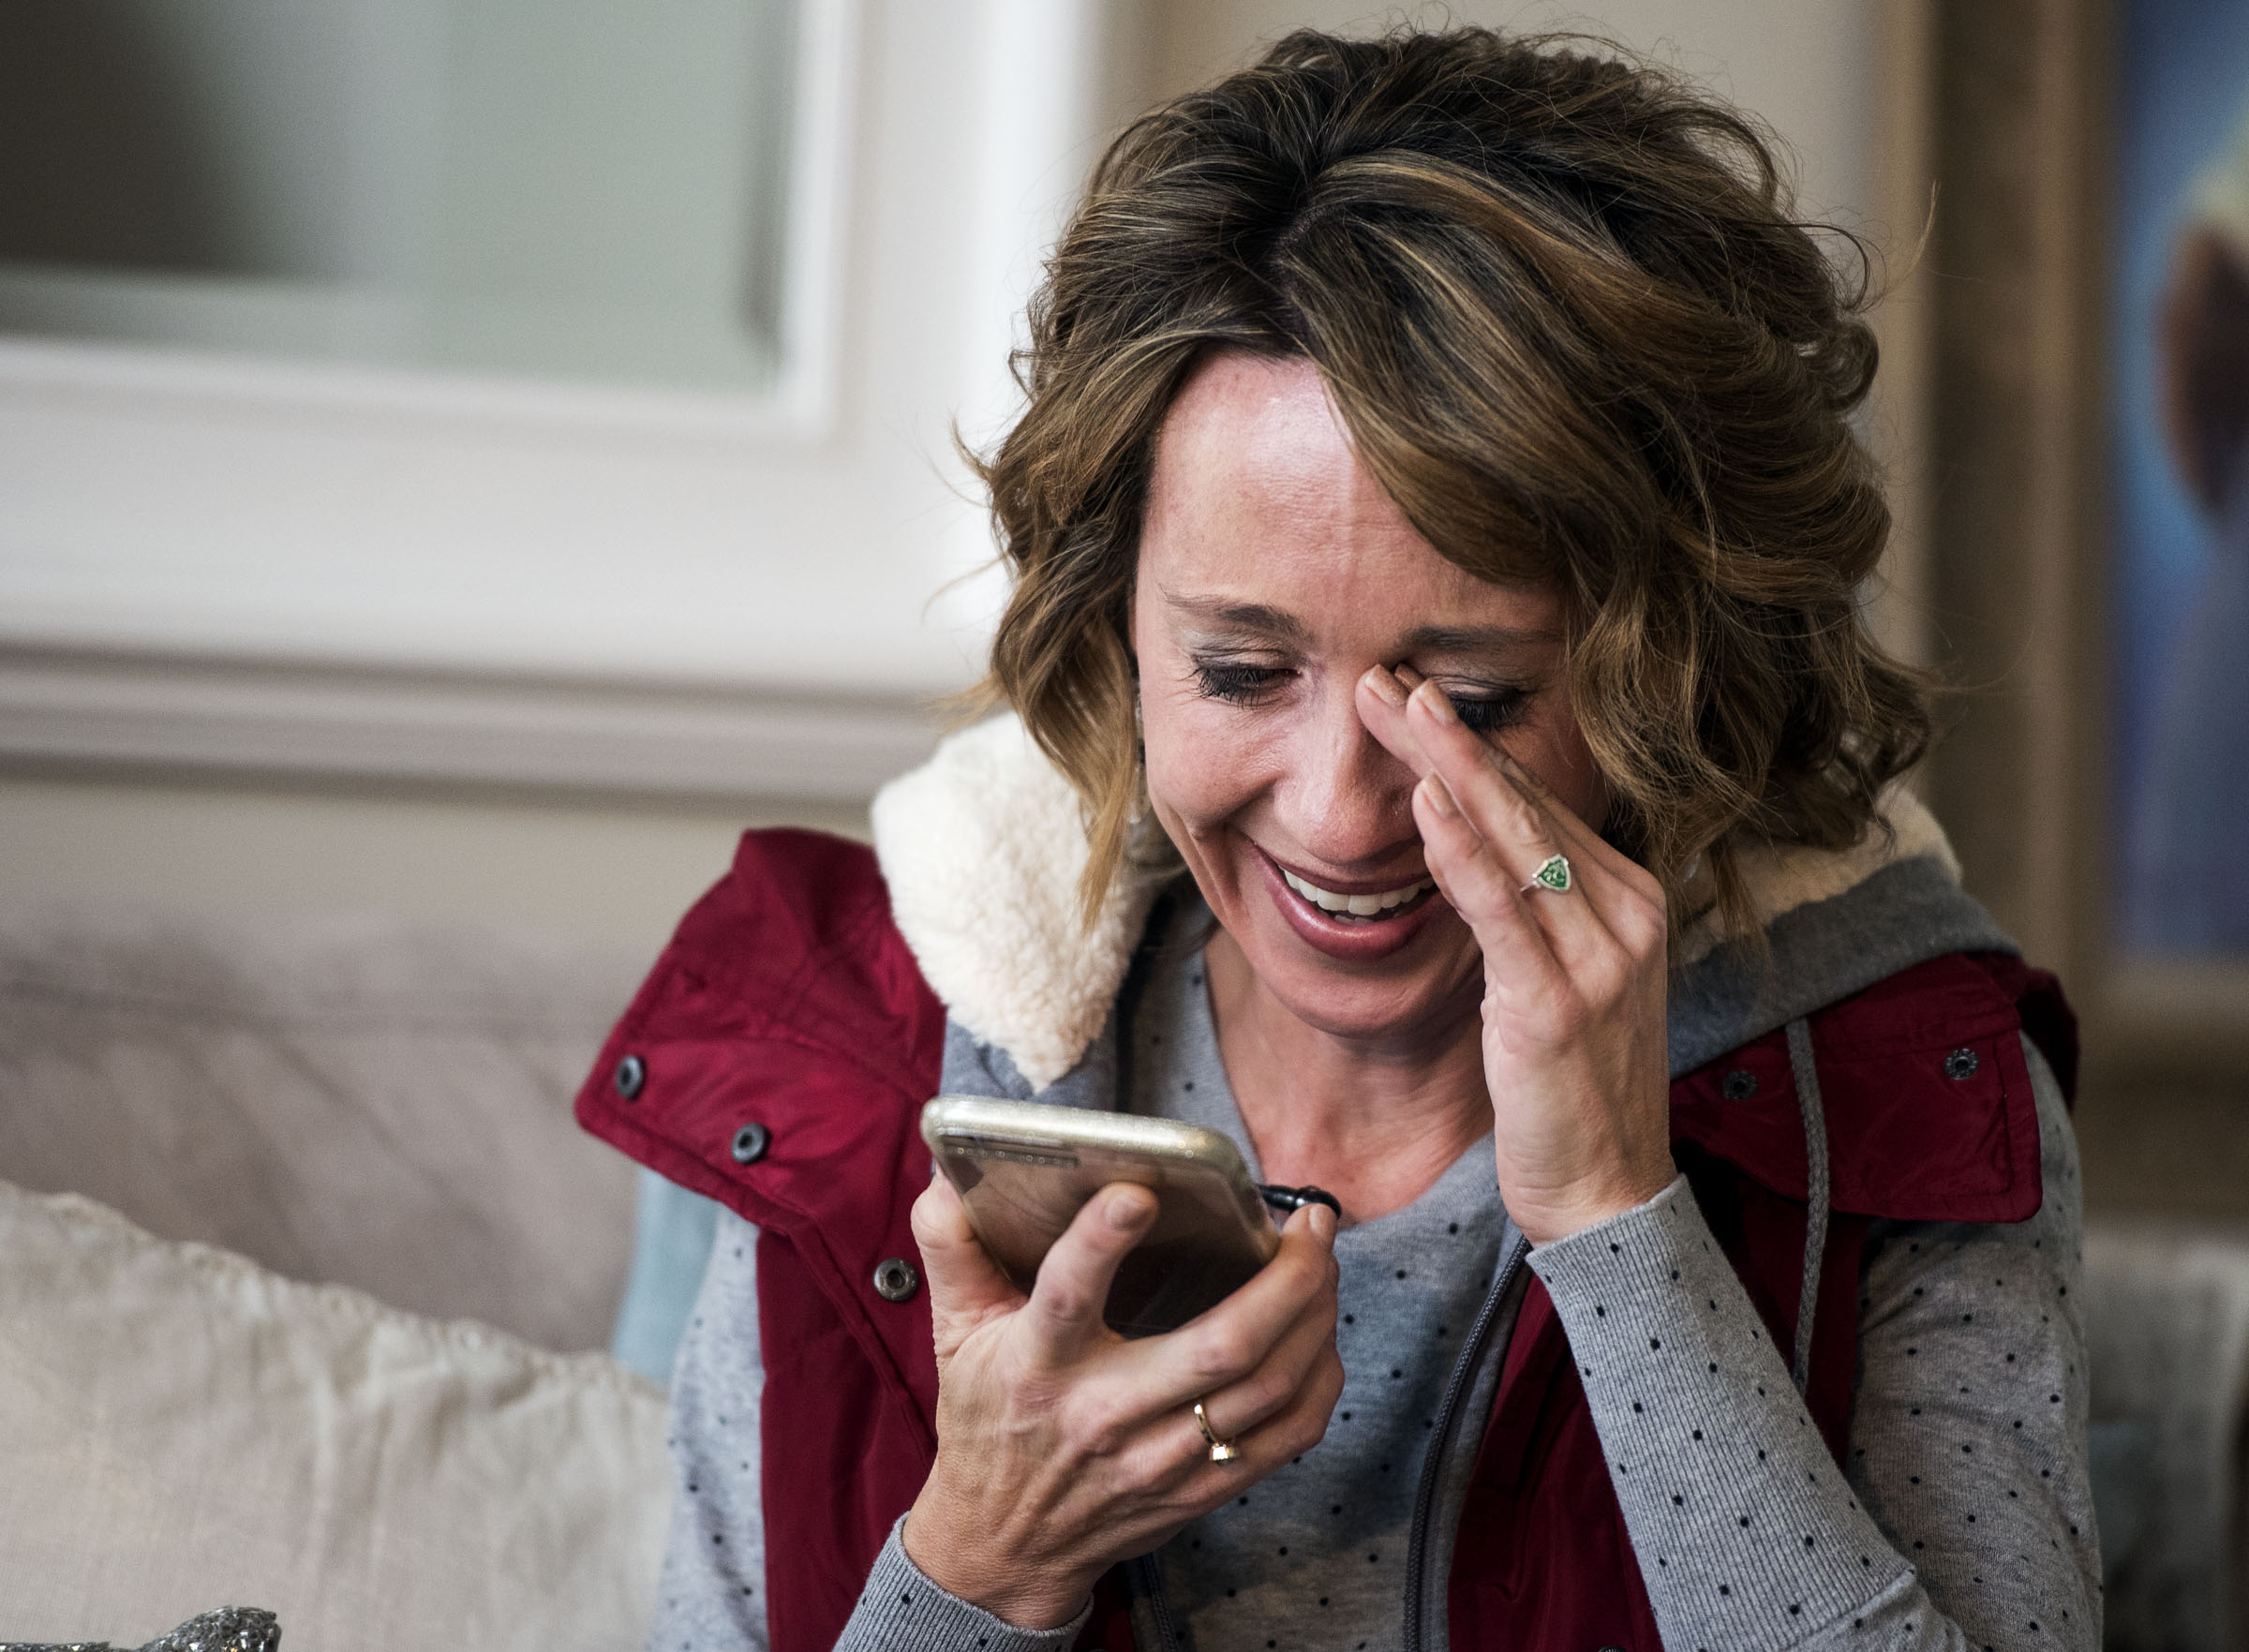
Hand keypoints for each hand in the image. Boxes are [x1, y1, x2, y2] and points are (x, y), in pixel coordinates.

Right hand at [901, 1175, 1341, 1627]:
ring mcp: (1158, 1460)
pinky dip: (1318, 1382)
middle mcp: (1103, 1412)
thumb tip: (948, 1174)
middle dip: (1285, 1279)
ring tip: (1323, 1263)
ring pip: (1267, 1390)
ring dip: (1315, 1319)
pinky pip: (1285, 1438)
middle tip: (1311, 1221)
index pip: (1067, 1294)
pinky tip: (1319, 1335)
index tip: (1141, 1191)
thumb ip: (952, 1247)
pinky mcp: (1197, 1491)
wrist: (1002, 1545)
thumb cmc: (986, 1419)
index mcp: (1037, 1362)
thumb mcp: (954, 1332)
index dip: (1101, 1240)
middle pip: (1218, 1349)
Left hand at [1355, 665, 1674, 1245]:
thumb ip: (1530, 908)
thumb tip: (1468, 842)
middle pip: (1525, 804)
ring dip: (1447, 767)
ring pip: (1515, 838)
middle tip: (1386, 677)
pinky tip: (1425, 803)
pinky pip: (1503, 911)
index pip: (1541, 804)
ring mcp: (1599, 958)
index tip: (1412, 697)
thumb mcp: (1561, 979)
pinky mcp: (1557, 1003)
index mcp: (1630, 901)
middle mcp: (1626, 916)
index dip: (1474, 746)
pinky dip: (1462, 852)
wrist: (1607, 1193)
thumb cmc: (1571, 1089)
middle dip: (1450, 735)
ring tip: (1394, 709)